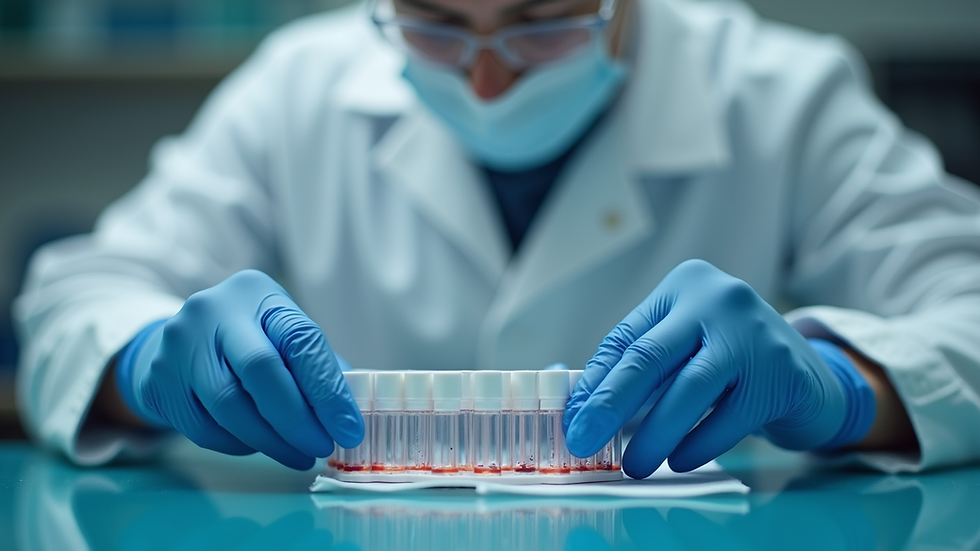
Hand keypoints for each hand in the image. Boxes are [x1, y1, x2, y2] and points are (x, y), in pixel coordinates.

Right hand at [116, 270, 362, 469]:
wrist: (182, 340)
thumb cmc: (249, 340)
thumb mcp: (281, 333)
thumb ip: (315, 366)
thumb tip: (349, 415)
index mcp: (258, 293)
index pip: (300, 340)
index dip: (328, 390)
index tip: (349, 428)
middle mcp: (214, 310)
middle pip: (261, 371)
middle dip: (298, 419)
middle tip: (321, 448)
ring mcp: (180, 343)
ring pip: (230, 405)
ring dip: (271, 441)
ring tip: (298, 455)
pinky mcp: (159, 379)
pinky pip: (205, 427)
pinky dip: (239, 444)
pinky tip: (259, 445)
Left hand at [563, 260, 874, 477]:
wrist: (811, 376)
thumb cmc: (730, 364)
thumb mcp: (685, 349)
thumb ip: (639, 368)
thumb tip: (580, 407)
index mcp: (685, 286)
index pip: (626, 338)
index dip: (595, 383)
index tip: (573, 420)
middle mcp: (719, 299)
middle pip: (649, 356)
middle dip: (610, 404)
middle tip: (584, 441)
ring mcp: (754, 332)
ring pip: (688, 388)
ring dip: (654, 433)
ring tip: (635, 464)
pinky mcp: (782, 371)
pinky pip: (728, 416)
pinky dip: (699, 444)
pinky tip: (680, 460)